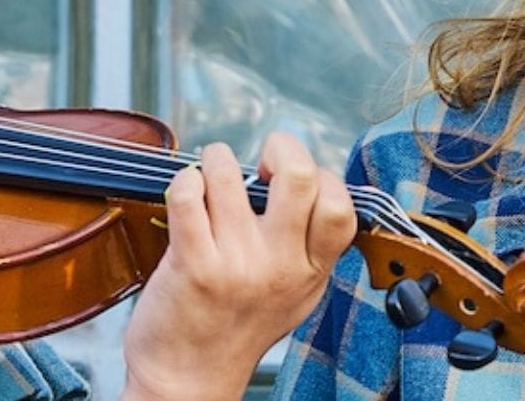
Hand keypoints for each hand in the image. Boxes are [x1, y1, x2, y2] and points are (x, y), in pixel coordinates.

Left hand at [122, 133, 358, 400]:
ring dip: (217, 160)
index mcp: (311, 272)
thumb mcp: (295, 296)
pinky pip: (188, 194)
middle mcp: (280, 266)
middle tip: (262, 160)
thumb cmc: (238, 331)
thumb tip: (311, 185)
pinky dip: (184, 180)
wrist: (188, 380)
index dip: (321, 176)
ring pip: (231, 173)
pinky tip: (187, 192)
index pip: (339, 204)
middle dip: (281, 146)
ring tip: (211, 173)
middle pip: (300, 176)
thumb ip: (308, 249)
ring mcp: (237, 264)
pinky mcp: (193, 264)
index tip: (293, 182)